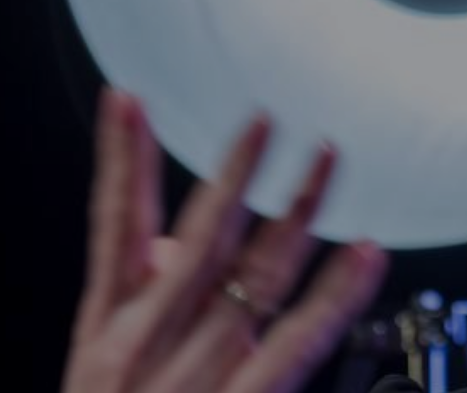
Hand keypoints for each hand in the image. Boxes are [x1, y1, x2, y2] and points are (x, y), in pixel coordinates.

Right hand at [62, 87, 388, 392]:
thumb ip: (138, 301)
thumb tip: (168, 248)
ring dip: (293, 213)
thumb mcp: (102, 371)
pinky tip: (365, 254)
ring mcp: (194, 377)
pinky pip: (296, 344)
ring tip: (323, 159)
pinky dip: (334, 295)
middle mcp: (148, 344)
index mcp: (107, 332)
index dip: (120, 161)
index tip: (129, 101)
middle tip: (265, 118)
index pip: (112, 229)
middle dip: (232, 174)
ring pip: (251, 277)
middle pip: (197, 241)